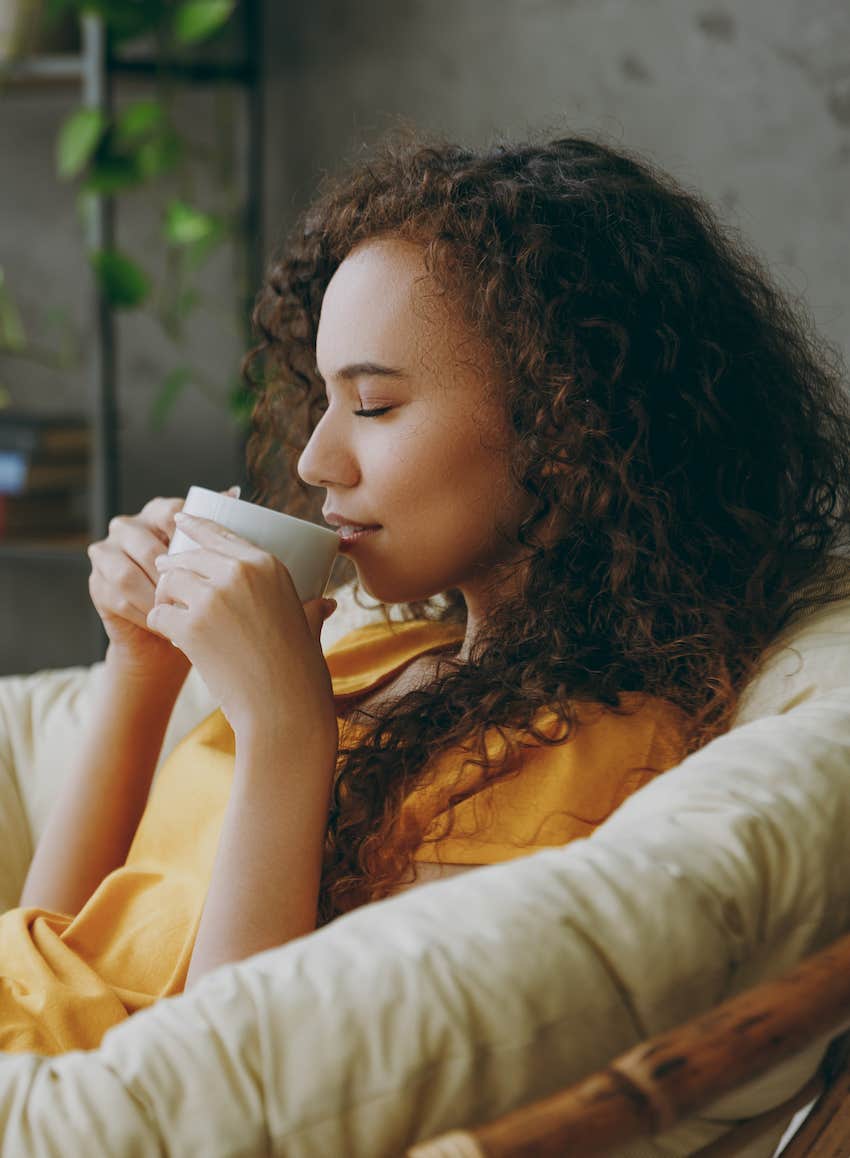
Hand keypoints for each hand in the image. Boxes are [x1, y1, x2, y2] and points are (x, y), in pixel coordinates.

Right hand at [86, 488, 239, 682]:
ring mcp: (106, 553)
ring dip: (155, 597)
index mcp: (155, 513)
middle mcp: (127, 527)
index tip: (206, 562)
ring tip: (179, 613)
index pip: (169, 512)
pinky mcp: (97, 583)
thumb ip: (215, 525)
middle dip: (171, 576)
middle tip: (195, 598)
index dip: (186, 536)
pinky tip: (164, 624)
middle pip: (145, 546)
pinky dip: (144, 614)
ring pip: (127, 574)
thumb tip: (234, 492)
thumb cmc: (195, 587)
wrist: (169, 631)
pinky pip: (117, 598)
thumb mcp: (208, 556)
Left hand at [147, 511, 338, 745]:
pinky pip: (159, 614)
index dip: (195, 524)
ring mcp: (213, 597)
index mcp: (268, 564)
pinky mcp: (191, 625)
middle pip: (188, 556)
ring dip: (166, 598)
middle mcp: (239, 573)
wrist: (283, 706)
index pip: (220, 532)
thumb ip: (311, 608)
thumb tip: (325, 604)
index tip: (179, 519)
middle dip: (173, 566)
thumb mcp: (309, 625)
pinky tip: (174, 637)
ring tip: (172, 612)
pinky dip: (162, 625)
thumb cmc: (300, 669)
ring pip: (169, 581)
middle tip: (167, 577)